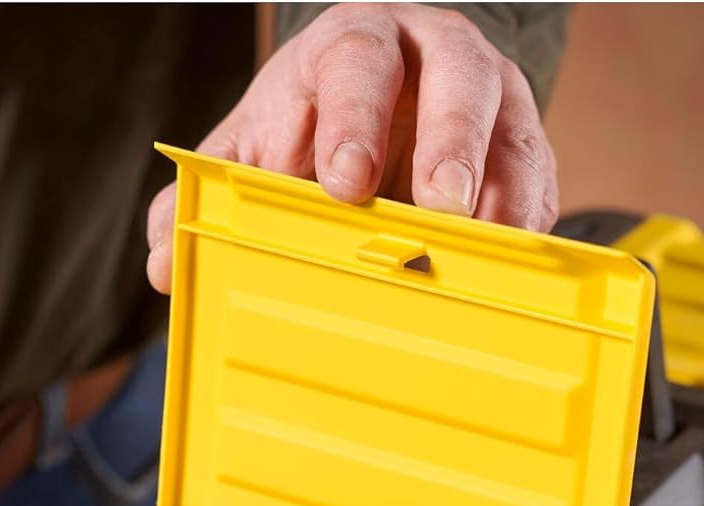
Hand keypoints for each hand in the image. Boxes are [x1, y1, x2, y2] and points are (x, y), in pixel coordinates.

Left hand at [148, 2, 558, 291]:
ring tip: (486, 247)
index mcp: (355, 44)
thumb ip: (212, 191)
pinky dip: (528, 222)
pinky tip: (514, 264)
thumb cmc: (313, 125)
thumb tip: (164, 260)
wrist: (381, 104)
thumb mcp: (255, 146)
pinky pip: (538, 178)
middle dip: (447, 142)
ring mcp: (490, 97)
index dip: (353, 117)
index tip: (342, 180)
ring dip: (501, 190)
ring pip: (510, 126)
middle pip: (456, 76)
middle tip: (437, 206)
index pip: (358, 61)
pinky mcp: (524, 147)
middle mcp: (432, 54)